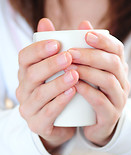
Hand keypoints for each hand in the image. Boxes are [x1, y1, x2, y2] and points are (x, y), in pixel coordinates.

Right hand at [16, 18, 78, 153]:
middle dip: (50, 64)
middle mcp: (23, 91)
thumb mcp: (56, 71)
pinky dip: (60, 102)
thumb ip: (52, 49)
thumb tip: (46, 22)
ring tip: (75, 74)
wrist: (62, 123)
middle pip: (31, 75)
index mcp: (26, 75)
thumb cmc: (60, 93)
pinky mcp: (37, 124)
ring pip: (39, 94)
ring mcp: (29, 109)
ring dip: (57, 83)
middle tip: (69, 57)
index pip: (24, 58)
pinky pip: (47, 113)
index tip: (57, 43)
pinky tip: (73, 92)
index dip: (38, 49)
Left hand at [67, 22, 129, 146]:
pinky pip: (100, 101)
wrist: (95, 126)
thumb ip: (87, 51)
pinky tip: (74, 86)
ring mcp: (118, 100)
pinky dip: (87, 91)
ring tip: (69, 67)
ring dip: (88, 72)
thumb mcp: (91, 73)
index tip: (86, 34)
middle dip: (91, 55)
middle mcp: (122, 83)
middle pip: (113, 63)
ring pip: (108, 80)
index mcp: (118, 70)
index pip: (117, 50)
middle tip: (70, 52)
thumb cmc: (90, 95)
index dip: (104, 40)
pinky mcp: (110, 115)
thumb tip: (83, 24)